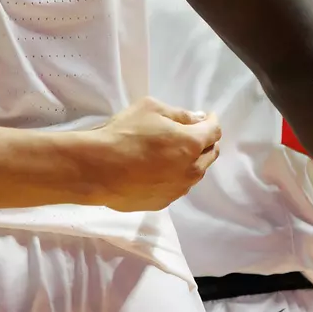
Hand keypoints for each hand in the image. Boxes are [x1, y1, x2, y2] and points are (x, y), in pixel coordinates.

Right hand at [91, 97, 220, 211]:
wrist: (98, 169)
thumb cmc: (124, 133)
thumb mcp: (151, 109)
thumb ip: (180, 114)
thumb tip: (197, 119)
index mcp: (192, 144)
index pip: (214, 131)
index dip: (212, 121)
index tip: (208, 117)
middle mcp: (191, 170)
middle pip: (210, 154)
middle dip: (206, 142)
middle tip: (194, 134)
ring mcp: (177, 189)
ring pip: (194, 173)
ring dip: (191, 161)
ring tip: (174, 153)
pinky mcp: (163, 202)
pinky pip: (176, 187)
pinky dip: (174, 176)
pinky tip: (157, 170)